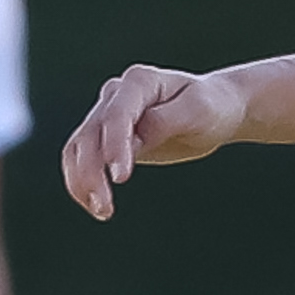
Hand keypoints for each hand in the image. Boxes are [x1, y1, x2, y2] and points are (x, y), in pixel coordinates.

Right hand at [62, 63, 247, 218]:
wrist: (215, 109)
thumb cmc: (210, 107)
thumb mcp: (199, 111)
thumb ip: (166, 120)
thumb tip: (138, 136)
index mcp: (140, 82)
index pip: (117, 114)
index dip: (114, 145)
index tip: (120, 177)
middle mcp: (117, 95)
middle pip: (90, 133)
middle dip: (91, 171)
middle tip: (104, 207)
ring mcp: (108, 115)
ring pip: (79, 147)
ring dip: (81, 181)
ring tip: (101, 212)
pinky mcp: (108, 137)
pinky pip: (83, 159)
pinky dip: (83, 182)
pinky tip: (95, 206)